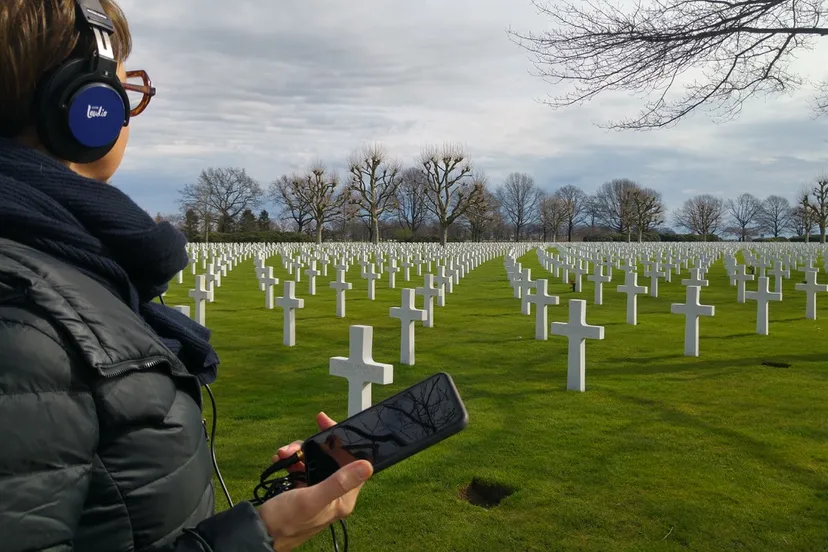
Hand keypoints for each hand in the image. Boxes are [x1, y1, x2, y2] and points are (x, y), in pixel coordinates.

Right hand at [260, 412, 373, 551]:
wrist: (259, 532)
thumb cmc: (285, 521)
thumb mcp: (313, 498)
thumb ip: (339, 482)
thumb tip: (367, 466)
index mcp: (343, 498)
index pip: (351, 462)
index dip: (341, 441)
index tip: (325, 424)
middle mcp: (334, 494)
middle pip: (331, 459)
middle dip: (312, 446)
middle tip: (296, 445)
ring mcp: (318, 491)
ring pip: (314, 460)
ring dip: (298, 453)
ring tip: (284, 454)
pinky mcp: (303, 489)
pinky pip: (301, 467)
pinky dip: (291, 461)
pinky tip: (280, 460)